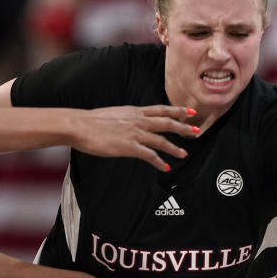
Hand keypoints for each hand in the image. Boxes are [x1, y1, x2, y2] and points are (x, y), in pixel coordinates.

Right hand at [71, 105, 198, 171]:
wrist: (80, 126)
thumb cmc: (90, 121)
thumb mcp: (112, 114)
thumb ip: (124, 119)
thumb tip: (127, 124)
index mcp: (134, 111)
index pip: (161, 109)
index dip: (177, 110)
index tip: (190, 112)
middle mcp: (138, 120)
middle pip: (167, 122)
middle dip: (183, 127)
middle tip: (196, 131)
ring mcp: (135, 133)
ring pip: (161, 140)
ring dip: (175, 147)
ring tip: (184, 153)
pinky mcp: (129, 147)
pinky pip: (150, 155)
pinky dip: (159, 162)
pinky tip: (164, 167)